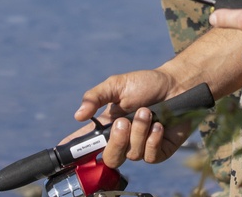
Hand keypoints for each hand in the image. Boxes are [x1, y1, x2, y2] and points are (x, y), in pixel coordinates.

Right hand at [71, 70, 191, 166]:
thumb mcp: (118, 84)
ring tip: (147, 112)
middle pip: (109, 158)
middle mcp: (122, 139)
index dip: (74, 150)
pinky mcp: (158, 151)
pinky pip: (149, 156)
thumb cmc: (147, 83)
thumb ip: (96, 97)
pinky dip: (153, 139)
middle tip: (124, 121)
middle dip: (116, 141)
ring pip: (131, 154)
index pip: (87, 142)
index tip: (64, 152)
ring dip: (139, 131)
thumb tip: (78, 116)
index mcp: (108, 125)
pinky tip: (159, 124)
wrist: (177, 85)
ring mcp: (140, 147)